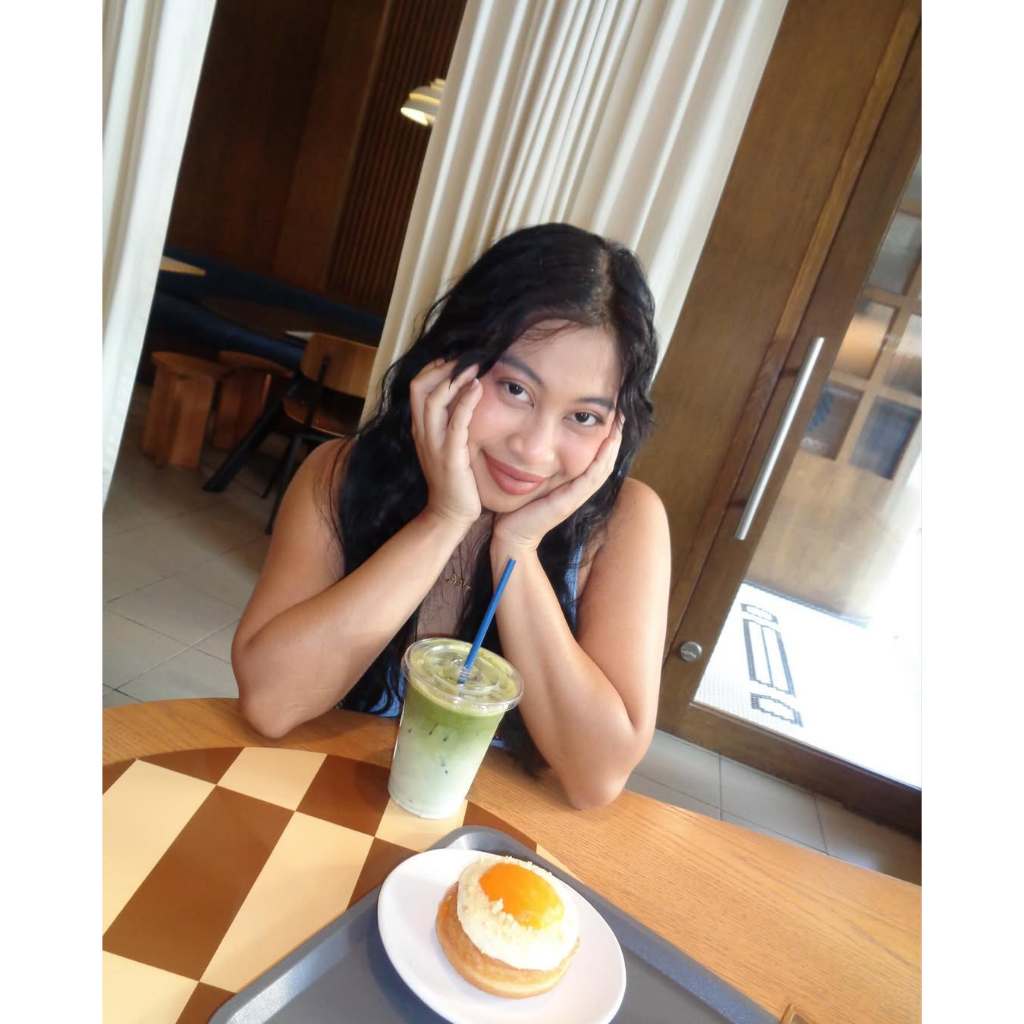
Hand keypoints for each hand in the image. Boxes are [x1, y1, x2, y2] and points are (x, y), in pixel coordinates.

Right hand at [409, 358, 483, 529]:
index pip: (418, 387)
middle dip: (442, 367)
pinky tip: (477, 387)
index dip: (434, 368)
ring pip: (433, 400)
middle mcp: (423, 433)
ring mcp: (434, 444)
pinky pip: (455, 423)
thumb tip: (466, 397)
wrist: (449, 515)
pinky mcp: (450, 456)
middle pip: (419, 387)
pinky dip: (465, 402)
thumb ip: (451, 423)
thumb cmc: (454, 481)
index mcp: (422, 428)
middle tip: (466, 356)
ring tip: (473, 364)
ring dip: (454, 378)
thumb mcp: (448, 446)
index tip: (456, 358)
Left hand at [492, 414, 623, 552]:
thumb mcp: (532, 479)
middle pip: (605, 461)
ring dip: (613, 445)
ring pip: (604, 467)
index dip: (606, 439)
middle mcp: (578, 490)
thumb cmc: (517, 507)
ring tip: (619, 423)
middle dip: (614, 437)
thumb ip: (540, 465)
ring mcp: (576, 497)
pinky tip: (608, 442)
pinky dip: (602, 459)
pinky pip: (592, 477)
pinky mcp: (569, 502)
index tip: (611, 415)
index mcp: (573, 485)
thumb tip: (538, 440)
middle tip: (622, 414)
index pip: (596, 458)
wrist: (511, 534)